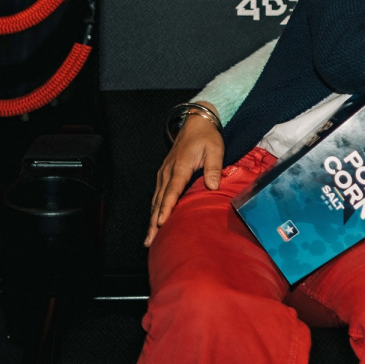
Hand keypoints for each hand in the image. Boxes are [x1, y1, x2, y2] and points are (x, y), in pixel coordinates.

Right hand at [144, 107, 223, 246]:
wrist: (195, 122)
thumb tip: (212, 186)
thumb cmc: (207, 137)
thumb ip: (213, 167)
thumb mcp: (215, 149)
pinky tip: (155, 220)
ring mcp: (164, 173)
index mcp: (180, 167)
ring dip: (152, 218)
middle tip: (149, 240)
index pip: (172, 191)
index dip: (166, 208)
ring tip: (150, 237)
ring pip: (156, 199)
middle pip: (159, 200)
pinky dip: (155, 208)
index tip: (160, 223)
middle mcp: (168, 172)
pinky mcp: (164, 174)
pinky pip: (158, 194)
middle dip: (153, 221)